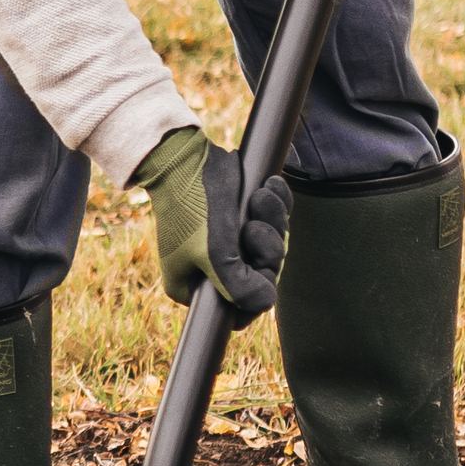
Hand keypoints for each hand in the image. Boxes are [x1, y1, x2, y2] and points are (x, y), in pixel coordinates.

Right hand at [131, 128, 291, 325]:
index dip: (257, 292)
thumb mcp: (215, 254)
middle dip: (267, 249)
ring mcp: (228, 241)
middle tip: (253, 228)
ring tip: (259, 199)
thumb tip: (266, 302)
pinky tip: (269, 186)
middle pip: (260, 275)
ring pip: (271, 246)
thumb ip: (240, 287)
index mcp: (194, 285)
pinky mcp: (241, 215)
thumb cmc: (194, 205)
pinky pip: (274, 220)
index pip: (237, 310)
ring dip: (273, 221)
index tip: (259, 268)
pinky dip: (277, 204)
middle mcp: (211, 268)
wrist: (187, 155)